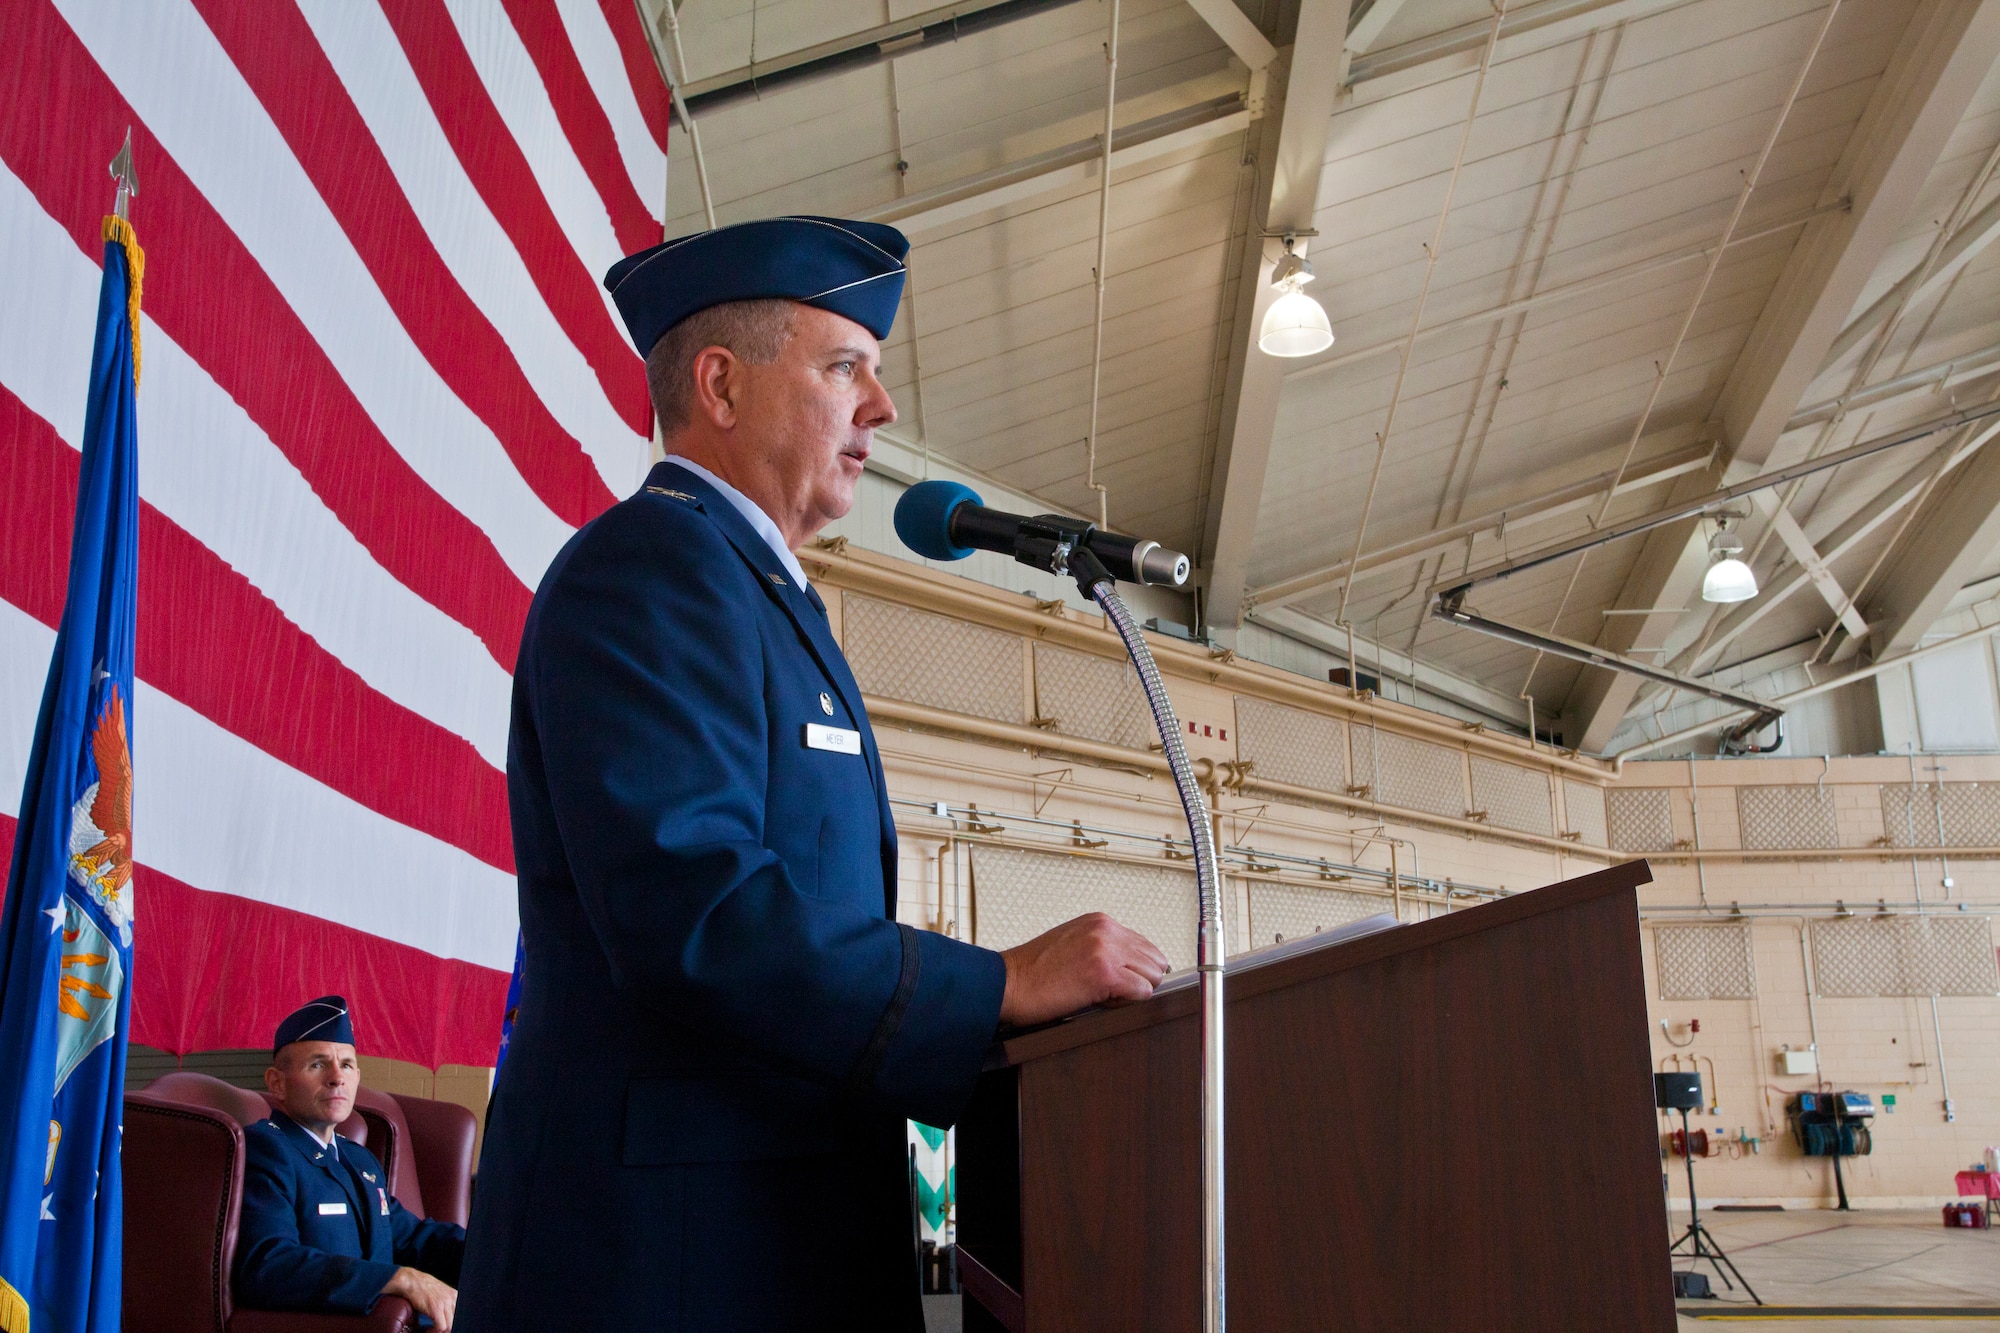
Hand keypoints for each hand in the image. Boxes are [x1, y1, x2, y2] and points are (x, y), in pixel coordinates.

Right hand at [382, 1266, 456, 1331]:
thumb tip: (444, 1315)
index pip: (459, 1314)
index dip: (452, 1323)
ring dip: (440, 1331)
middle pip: (456, 1321)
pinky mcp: (436, 1308)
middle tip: (437, 1331)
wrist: (410, 1280)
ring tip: (431, 1331)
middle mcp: (452, 1298)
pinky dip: (434, 1332)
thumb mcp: (437, 1292)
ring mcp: (445, 1303)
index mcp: (454, 1294)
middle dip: (447, 1328)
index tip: (444, 1328)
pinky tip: (427, 1331)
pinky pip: (441, 1326)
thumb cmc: (420, 1287)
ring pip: (450, 1325)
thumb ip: (444, 1301)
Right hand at [999, 913, 1169, 1027]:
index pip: (1145, 944)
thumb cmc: (1033, 971)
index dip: (1136, 968)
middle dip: (1140, 979)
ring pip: (1153, 976)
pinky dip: (1129, 1002)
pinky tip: (1103, 1001)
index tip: (1121, 980)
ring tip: (1104, 995)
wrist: (1008, 983)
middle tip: (1113, 991)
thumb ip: (1102, 945)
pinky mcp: (1105, 974)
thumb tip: (1131, 964)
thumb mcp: (1073, 942)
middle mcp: (1106, 930)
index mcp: (1099, 921)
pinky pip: (1143, 992)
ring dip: (1134, 991)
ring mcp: (1106, 951)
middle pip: (1155, 960)